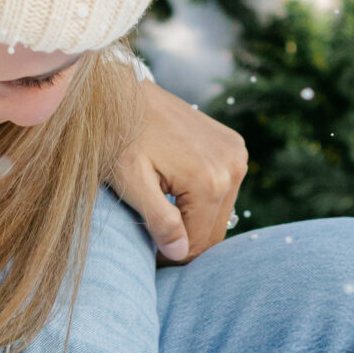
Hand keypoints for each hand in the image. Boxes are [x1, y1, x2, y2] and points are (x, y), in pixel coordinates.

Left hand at [111, 77, 246, 263]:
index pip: (199, 243)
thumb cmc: (117, 136)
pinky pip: (223, 187)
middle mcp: (232, 166)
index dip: (172, 258)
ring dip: (194, 220)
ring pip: (220, 211)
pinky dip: (202, 199)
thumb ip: (159, 221)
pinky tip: (176, 195)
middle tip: (154, 244)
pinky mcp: (233, 145)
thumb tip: (180, 254)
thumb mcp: (131, 183)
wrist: (121, 91)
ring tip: (161, 217)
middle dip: (185, 241)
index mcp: (210, 181)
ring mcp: (236, 153)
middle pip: (214, 229)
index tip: (149, 261)